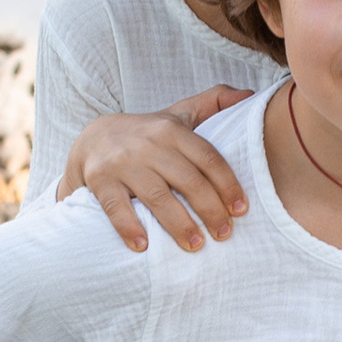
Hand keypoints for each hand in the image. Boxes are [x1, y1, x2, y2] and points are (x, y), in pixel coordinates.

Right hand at [57, 90, 249, 253]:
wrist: (91, 140)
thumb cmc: (146, 134)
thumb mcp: (178, 114)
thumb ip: (213, 102)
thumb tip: (250, 95)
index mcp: (171, 130)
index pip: (207, 158)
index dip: (228, 185)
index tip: (241, 210)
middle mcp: (148, 144)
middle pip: (187, 180)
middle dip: (210, 210)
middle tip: (224, 234)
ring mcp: (122, 163)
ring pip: (156, 196)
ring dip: (179, 224)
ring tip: (195, 245)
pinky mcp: (99, 180)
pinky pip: (116, 207)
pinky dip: (129, 227)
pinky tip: (144, 246)